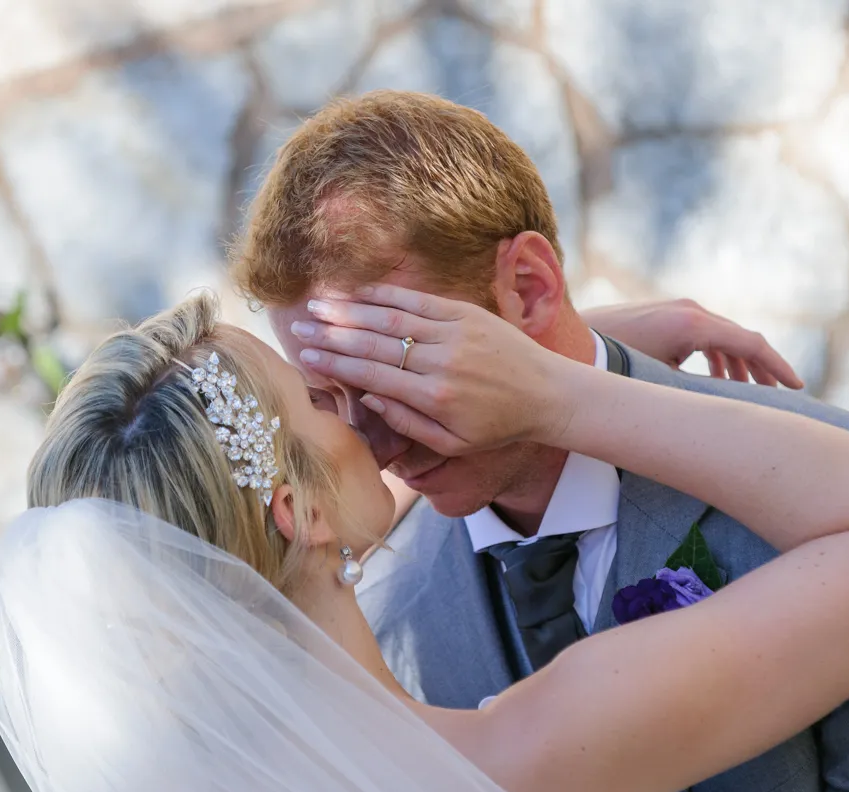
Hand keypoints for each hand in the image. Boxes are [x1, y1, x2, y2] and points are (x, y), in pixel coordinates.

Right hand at [291, 285, 569, 455]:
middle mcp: (441, 362)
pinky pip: (418, 302)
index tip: (306, 355)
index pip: (372, 376)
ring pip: (392, 319)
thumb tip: (367, 398)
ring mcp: (455, 334)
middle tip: (299, 327)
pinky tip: (360, 293)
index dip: (335, 363)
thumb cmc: (497, 426)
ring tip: (319, 305)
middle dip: (333, 334)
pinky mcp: (467, 314)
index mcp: (435, 398)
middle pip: (374, 345)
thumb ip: (406, 422)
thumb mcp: (451, 442)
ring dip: (351, 310)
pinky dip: (386, 296)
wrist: (548, 394)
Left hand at [581, 299, 802, 388]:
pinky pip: (703, 336)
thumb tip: (725, 414)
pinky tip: (719, 380)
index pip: (751, 343)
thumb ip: (697, 391)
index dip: (778, 367)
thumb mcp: (660, 383)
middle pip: (740, 339)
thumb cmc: (612, 365)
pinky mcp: (664, 317)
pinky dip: (716, 357)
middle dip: (762, 370)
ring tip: (751, 395)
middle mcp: (689, 310)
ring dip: (738, 366)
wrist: (569, 342)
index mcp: (693, 323)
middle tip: (781, 400)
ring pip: (722, 338)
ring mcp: (676, 310)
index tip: (798, 389)